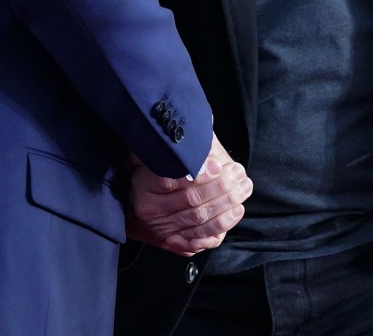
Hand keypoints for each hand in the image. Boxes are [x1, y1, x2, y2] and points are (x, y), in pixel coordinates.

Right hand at [125, 134, 252, 256]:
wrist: (128, 209)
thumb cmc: (146, 176)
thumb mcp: (150, 156)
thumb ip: (172, 147)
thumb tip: (198, 130)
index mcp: (143, 185)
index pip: (171, 181)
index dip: (199, 174)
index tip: (219, 165)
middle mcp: (151, 211)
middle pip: (192, 201)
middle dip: (222, 187)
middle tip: (239, 174)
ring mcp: (162, 230)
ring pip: (200, 220)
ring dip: (227, 205)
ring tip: (243, 188)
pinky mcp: (173, 243)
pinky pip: (200, 239)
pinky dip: (221, 227)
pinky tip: (235, 212)